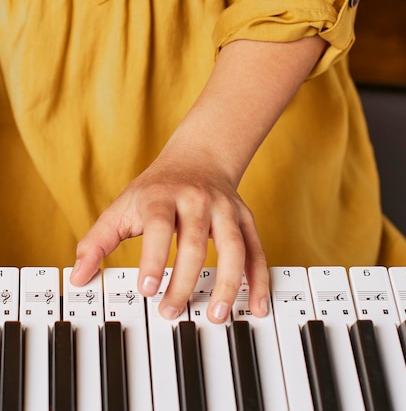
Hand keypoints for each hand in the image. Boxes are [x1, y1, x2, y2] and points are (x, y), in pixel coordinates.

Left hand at [69, 143, 268, 322]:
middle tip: (171, 312)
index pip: (160, 225)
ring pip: (233, 246)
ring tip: (216, 314)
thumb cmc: (157, 188)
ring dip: (227, 282)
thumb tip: (80, 277)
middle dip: (184, 280)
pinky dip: (258, 278)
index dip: (154, 257)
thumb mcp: (123, 205)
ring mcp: (225, 209)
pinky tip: (256, 303)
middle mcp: (198, 200)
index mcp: (163, 196)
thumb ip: (98, 241)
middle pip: (195, 241)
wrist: (200, 158)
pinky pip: (256, 249)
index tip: (146, 288)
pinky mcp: (245, 218)